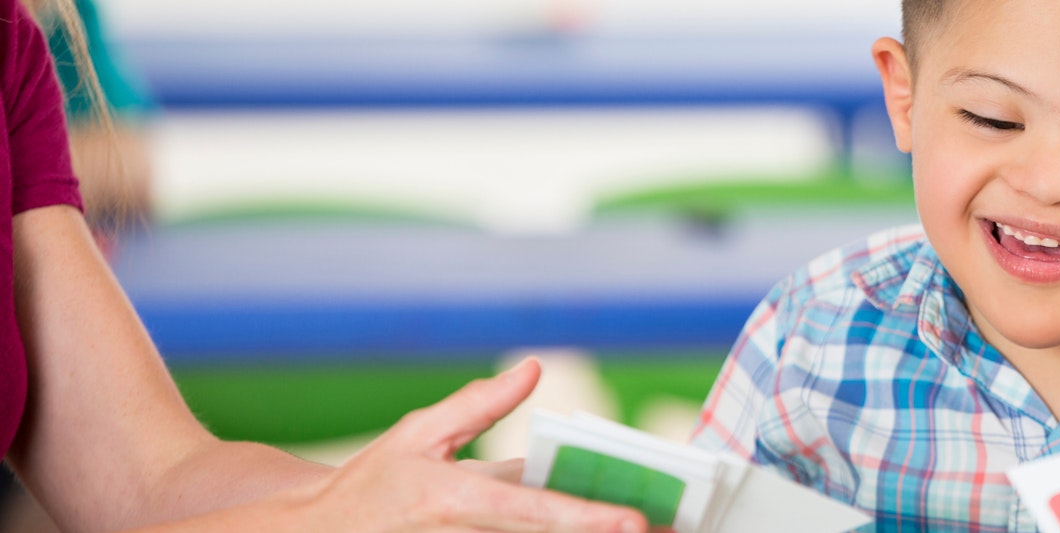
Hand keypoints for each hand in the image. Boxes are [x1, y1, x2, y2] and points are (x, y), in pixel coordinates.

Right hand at [292, 358, 655, 532]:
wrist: (325, 531)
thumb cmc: (376, 480)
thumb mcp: (419, 432)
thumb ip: (480, 405)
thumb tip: (533, 369)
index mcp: (456, 500)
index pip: (533, 510)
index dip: (585, 517)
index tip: (630, 520)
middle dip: (600, 532)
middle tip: (657, 526)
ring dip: (582, 532)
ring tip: (639, 526)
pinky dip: (552, 529)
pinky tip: (589, 524)